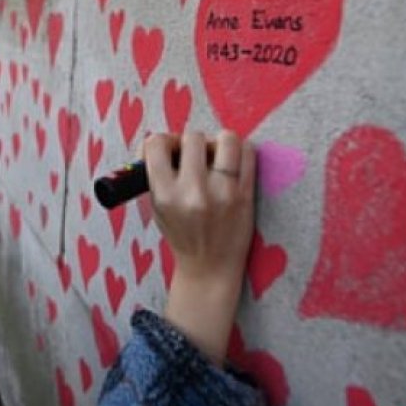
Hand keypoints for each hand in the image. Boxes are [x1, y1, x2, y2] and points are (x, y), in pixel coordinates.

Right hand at [141, 130, 255, 363]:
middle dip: (192, 142)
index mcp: (165, 195)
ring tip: (216, 156)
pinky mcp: (246, 195)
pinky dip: (240, 150)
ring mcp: (223, 193)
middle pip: (193, 137)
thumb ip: (158, 175)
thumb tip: (167, 141)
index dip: (162, 141)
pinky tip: (233, 161)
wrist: (210, 268)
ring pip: (225, 139)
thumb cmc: (181, 235)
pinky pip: (248, 153)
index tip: (168, 150)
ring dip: (219, 142)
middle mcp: (193, 192)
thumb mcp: (157, 208)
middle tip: (195, 156)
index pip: (157, 143)